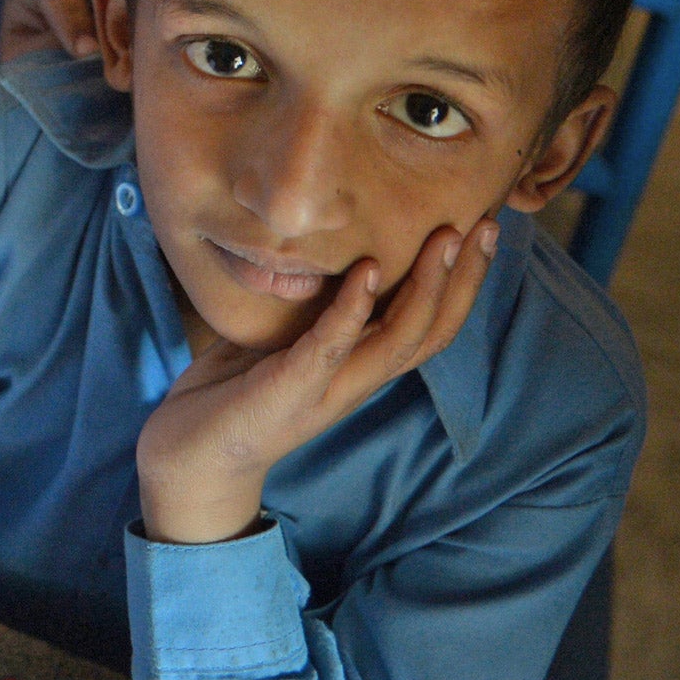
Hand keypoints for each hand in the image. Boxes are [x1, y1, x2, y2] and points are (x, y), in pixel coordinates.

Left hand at [137, 219, 496, 543]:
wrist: (189, 456)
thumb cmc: (233, 391)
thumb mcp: (281, 337)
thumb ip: (311, 303)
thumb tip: (326, 248)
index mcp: (359, 366)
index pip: (430, 323)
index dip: (462, 279)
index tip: (482, 226)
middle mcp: (357, 380)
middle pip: (434, 330)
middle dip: (465, 277)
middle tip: (489, 223)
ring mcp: (328, 389)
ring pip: (399, 339)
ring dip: (427, 287)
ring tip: (446, 238)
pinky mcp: (292, 391)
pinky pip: (331, 347)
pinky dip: (352, 310)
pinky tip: (367, 272)